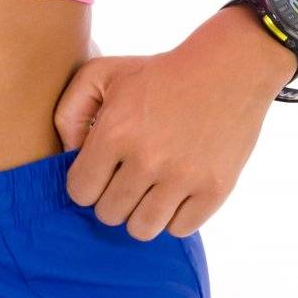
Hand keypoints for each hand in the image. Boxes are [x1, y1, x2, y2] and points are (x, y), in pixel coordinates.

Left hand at [54, 11, 294, 237]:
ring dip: (141, 213)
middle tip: (128, 176)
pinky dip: (175, 216)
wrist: (228, 68)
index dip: (87, 183)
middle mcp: (148, 160)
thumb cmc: (158, 73)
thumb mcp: (102, 73)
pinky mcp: (215, 189)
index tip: (102, 170)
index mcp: (115, 133)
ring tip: (149, 190)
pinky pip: (180, 229)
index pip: (80, 192)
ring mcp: (183, 178)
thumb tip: (68, 157)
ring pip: (142, 230)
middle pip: (109, 214)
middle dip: (112, 198)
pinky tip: (176, 191)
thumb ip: (69, 113)